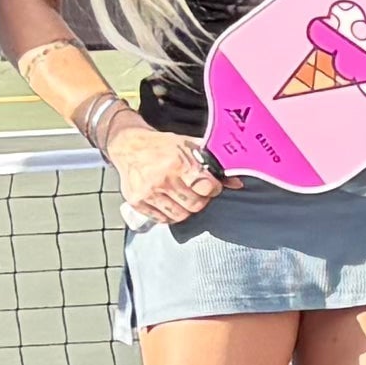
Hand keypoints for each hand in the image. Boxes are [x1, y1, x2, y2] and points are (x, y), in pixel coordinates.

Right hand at [107, 119, 221, 227]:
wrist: (129, 146)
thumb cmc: (162, 145)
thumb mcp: (189, 146)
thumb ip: (213, 162)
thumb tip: (236, 182)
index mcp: (177, 162)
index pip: (205, 187)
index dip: (214, 188)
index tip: (212, 185)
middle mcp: (162, 179)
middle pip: (195, 205)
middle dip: (202, 199)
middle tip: (198, 191)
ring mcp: (148, 192)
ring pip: (180, 216)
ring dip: (186, 208)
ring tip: (184, 196)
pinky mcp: (137, 202)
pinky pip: (162, 219)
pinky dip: (170, 214)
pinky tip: (170, 201)